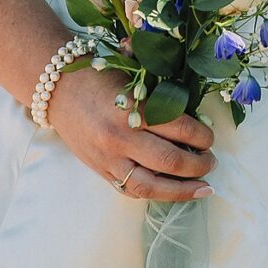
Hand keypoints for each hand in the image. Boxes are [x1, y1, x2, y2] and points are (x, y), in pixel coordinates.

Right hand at [49, 62, 215, 199]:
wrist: (56, 89)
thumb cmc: (98, 75)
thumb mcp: (131, 73)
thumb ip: (161, 87)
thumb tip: (197, 104)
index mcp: (132, 107)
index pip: (179, 128)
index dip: (202, 136)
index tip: (211, 137)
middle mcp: (121, 137)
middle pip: (170, 161)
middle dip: (198, 164)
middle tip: (212, 162)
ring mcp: (109, 158)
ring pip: (152, 186)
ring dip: (183, 190)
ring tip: (203, 187)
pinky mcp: (101, 171)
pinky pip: (132, 190)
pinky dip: (156, 193)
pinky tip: (173, 192)